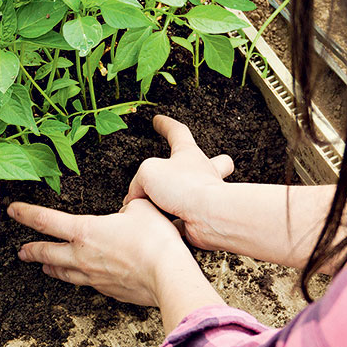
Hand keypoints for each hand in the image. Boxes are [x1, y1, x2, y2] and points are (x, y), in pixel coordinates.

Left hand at [10, 198, 197, 306]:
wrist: (167, 276)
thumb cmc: (154, 240)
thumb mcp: (141, 208)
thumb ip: (128, 208)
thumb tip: (126, 212)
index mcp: (85, 231)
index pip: (46, 220)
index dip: (26, 214)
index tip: (12, 210)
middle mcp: (82, 256)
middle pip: (47, 253)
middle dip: (32, 249)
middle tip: (21, 250)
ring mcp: (93, 276)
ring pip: (63, 272)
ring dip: (50, 267)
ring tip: (43, 267)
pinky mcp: (107, 290)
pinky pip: (85, 283)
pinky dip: (77, 279)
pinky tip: (80, 278)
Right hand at [123, 115, 233, 250]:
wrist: (209, 217)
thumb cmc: (186, 187)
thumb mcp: (148, 173)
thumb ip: (138, 182)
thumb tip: (136, 198)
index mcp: (189, 154)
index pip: (178, 132)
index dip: (166, 125)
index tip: (158, 120)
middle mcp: (202, 173)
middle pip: (210, 160)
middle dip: (199, 162)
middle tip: (186, 167)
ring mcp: (205, 196)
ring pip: (197, 193)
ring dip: (178, 198)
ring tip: (156, 206)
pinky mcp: (203, 218)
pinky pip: (185, 219)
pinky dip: (171, 223)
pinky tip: (158, 227)